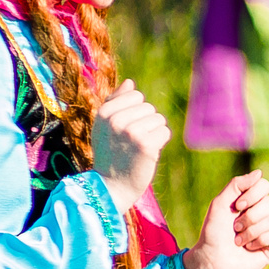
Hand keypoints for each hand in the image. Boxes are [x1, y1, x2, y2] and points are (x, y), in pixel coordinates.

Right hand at [92, 79, 170, 210]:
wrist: (111, 186)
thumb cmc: (109, 154)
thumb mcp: (104, 126)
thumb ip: (115, 101)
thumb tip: (130, 82)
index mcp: (104, 112)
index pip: (135, 94)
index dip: (136, 111)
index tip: (125, 128)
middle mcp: (116, 120)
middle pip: (149, 107)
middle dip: (146, 123)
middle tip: (132, 142)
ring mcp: (131, 132)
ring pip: (159, 119)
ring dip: (154, 133)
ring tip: (139, 147)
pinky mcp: (146, 145)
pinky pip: (165, 132)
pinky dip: (160, 142)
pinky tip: (148, 153)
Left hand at [181, 171, 268, 268]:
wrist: (212, 260)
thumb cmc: (213, 233)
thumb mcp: (220, 203)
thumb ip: (237, 184)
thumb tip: (260, 173)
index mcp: (249, 201)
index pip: (264, 186)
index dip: (253, 194)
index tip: (237, 206)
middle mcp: (260, 213)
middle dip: (250, 216)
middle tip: (235, 227)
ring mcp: (268, 230)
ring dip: (252, 231)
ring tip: (238, 241)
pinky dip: (260, 240)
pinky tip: (249, 248)